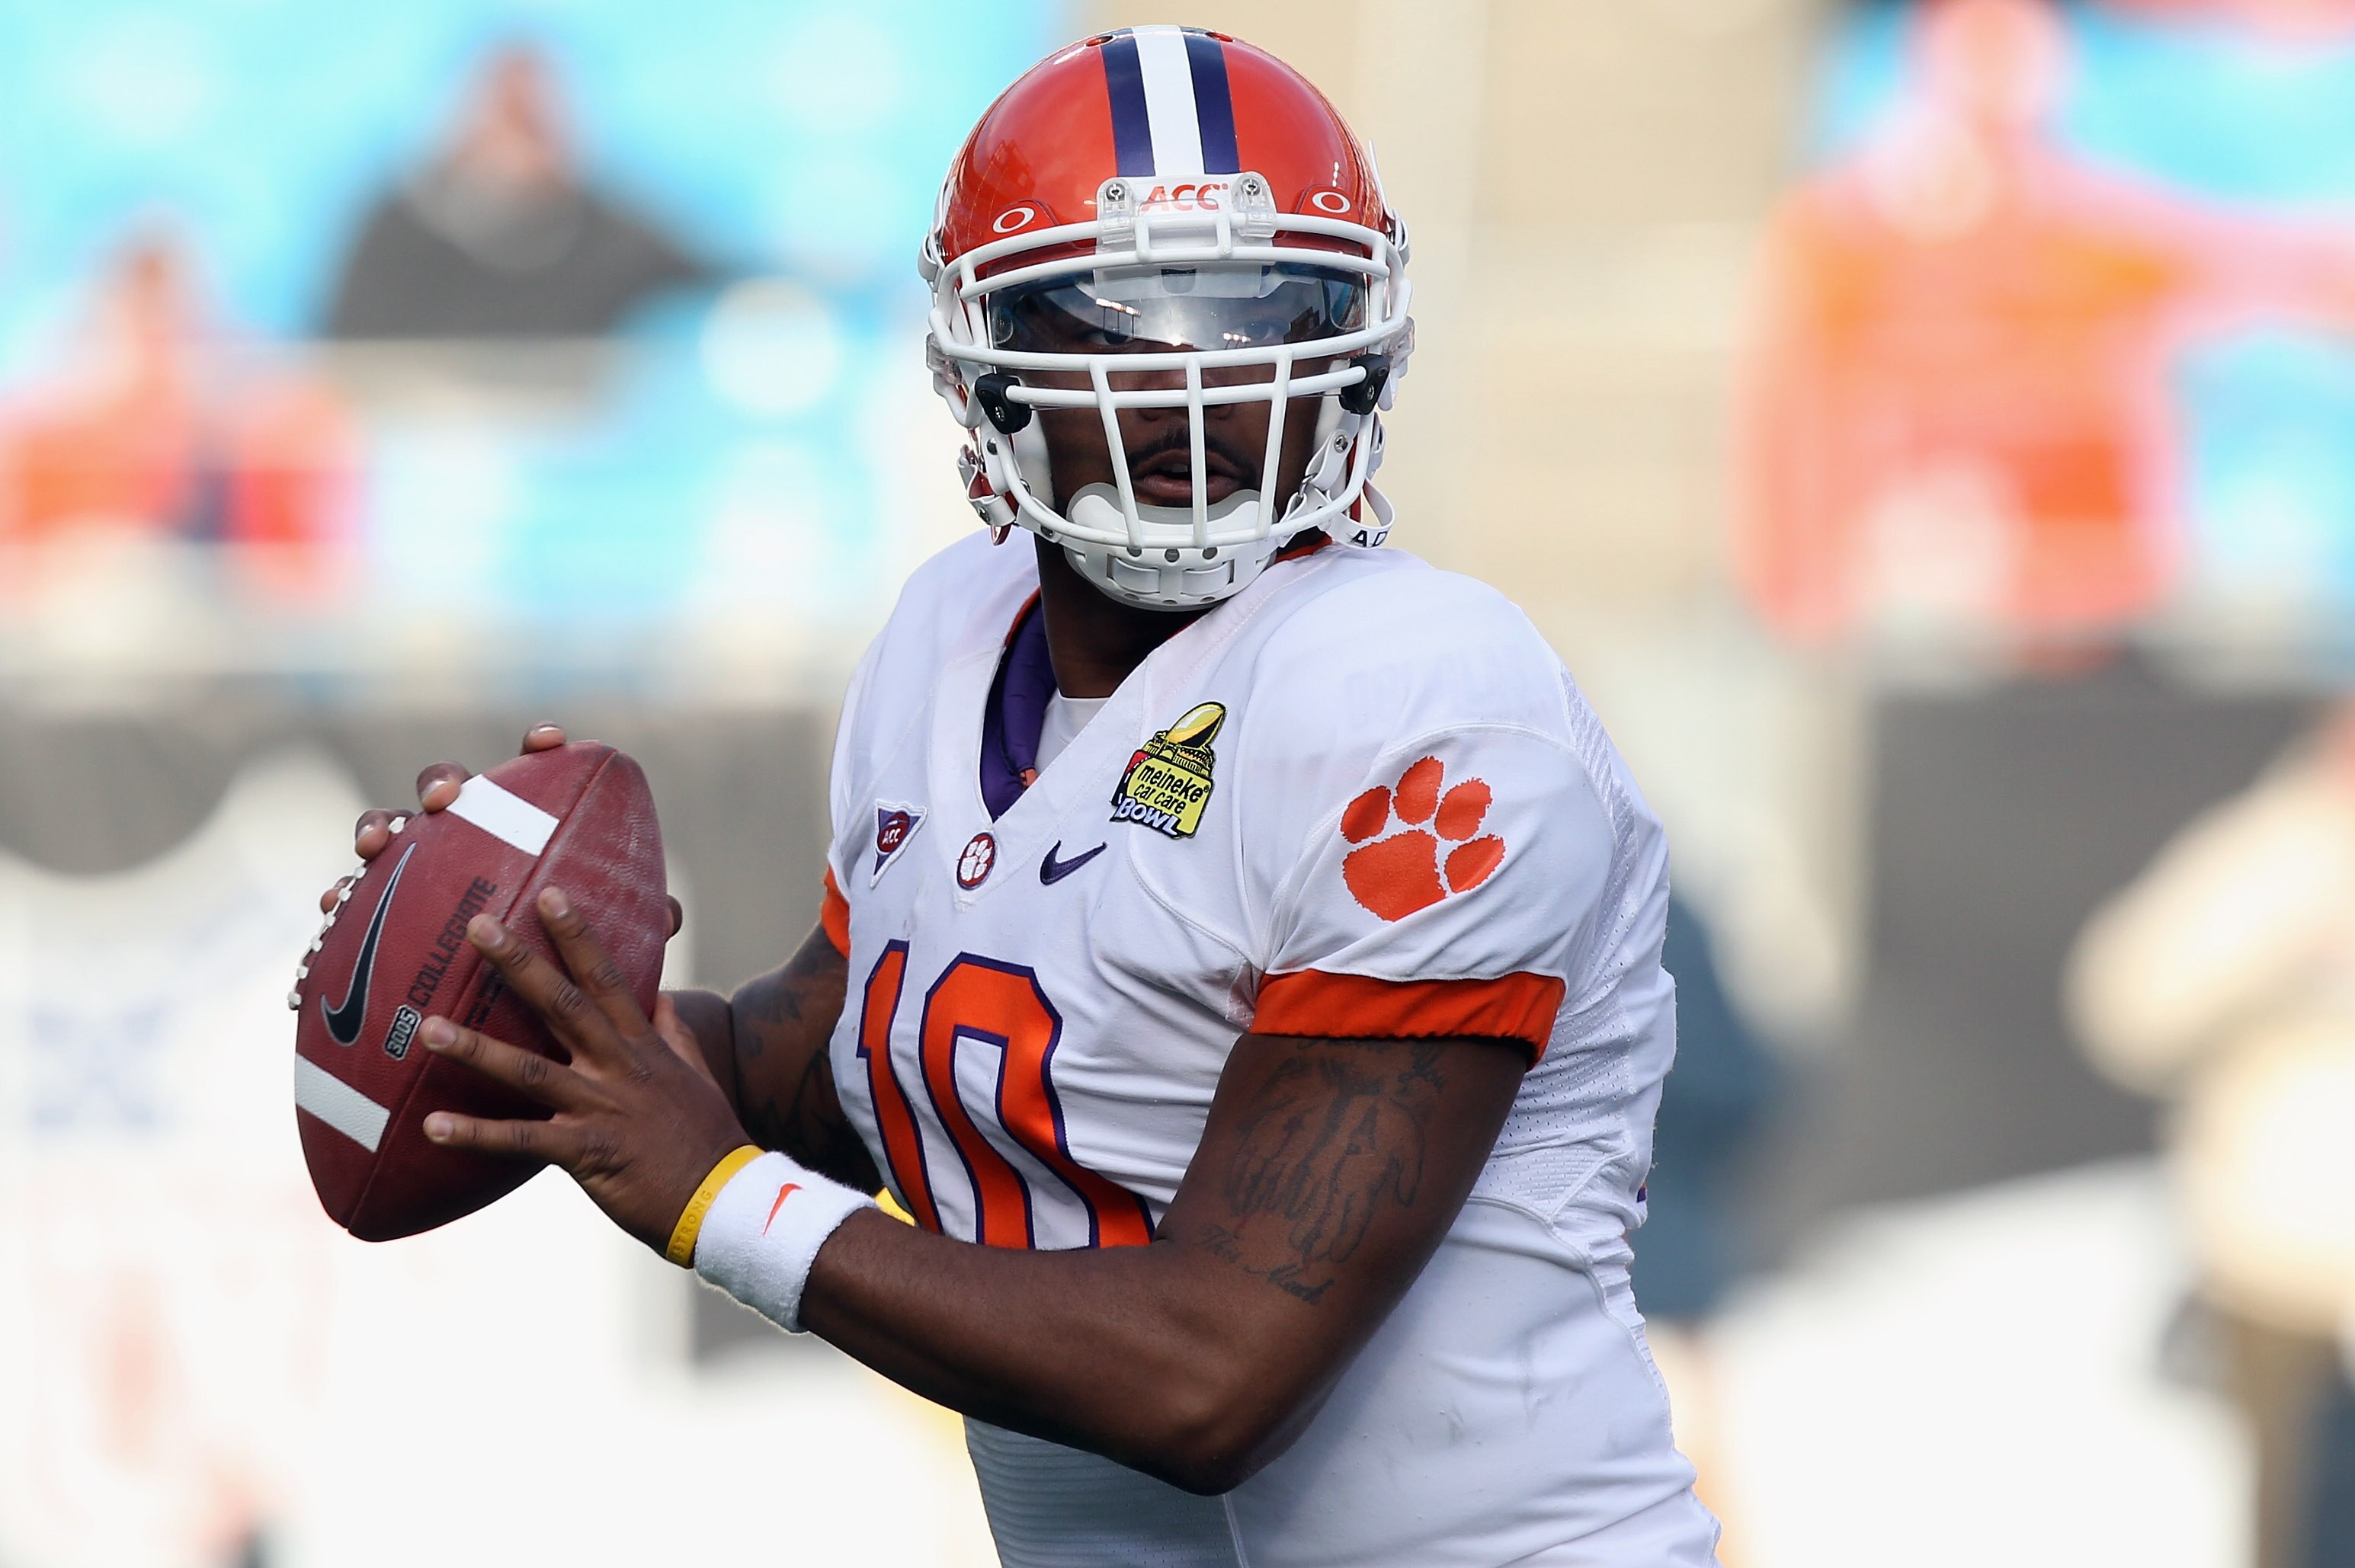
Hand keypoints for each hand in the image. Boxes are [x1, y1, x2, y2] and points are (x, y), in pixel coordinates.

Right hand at [318, 721, 682, 936]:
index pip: (534, 777)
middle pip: (451, 789)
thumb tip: (668, 913)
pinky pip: (354, 899)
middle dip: (446, 782)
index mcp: (525, 832)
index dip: (539, 749)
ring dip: (380, 826)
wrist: (522, 1015)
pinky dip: (341, 897)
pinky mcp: (384, 911)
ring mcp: (421, 870)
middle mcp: (469, 838)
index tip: (547, 742)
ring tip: (376, 845)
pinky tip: (333, 904)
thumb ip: (637, 922)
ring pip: (393, 831)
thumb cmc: (570, 964)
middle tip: (450, 799)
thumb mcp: (606, 945)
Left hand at [417, 885, 750, 1254]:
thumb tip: (659, 996)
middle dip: (519, 964)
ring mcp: (601, 1108)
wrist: (725, 1200)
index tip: (550, 894)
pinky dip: (476, 1134)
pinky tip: (431, 1126)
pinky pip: (522, 1142)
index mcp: (643, 1046)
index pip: (607, 977)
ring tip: (430, 1027)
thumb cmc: (710, 1139)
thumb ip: (674, 1034)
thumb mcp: (697, 1075)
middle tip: (478, 926)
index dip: (578, 934)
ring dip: (477, 1048)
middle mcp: (619, 1068)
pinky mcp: (587, 1153)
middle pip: (563, 1005)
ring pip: (531, 1071)